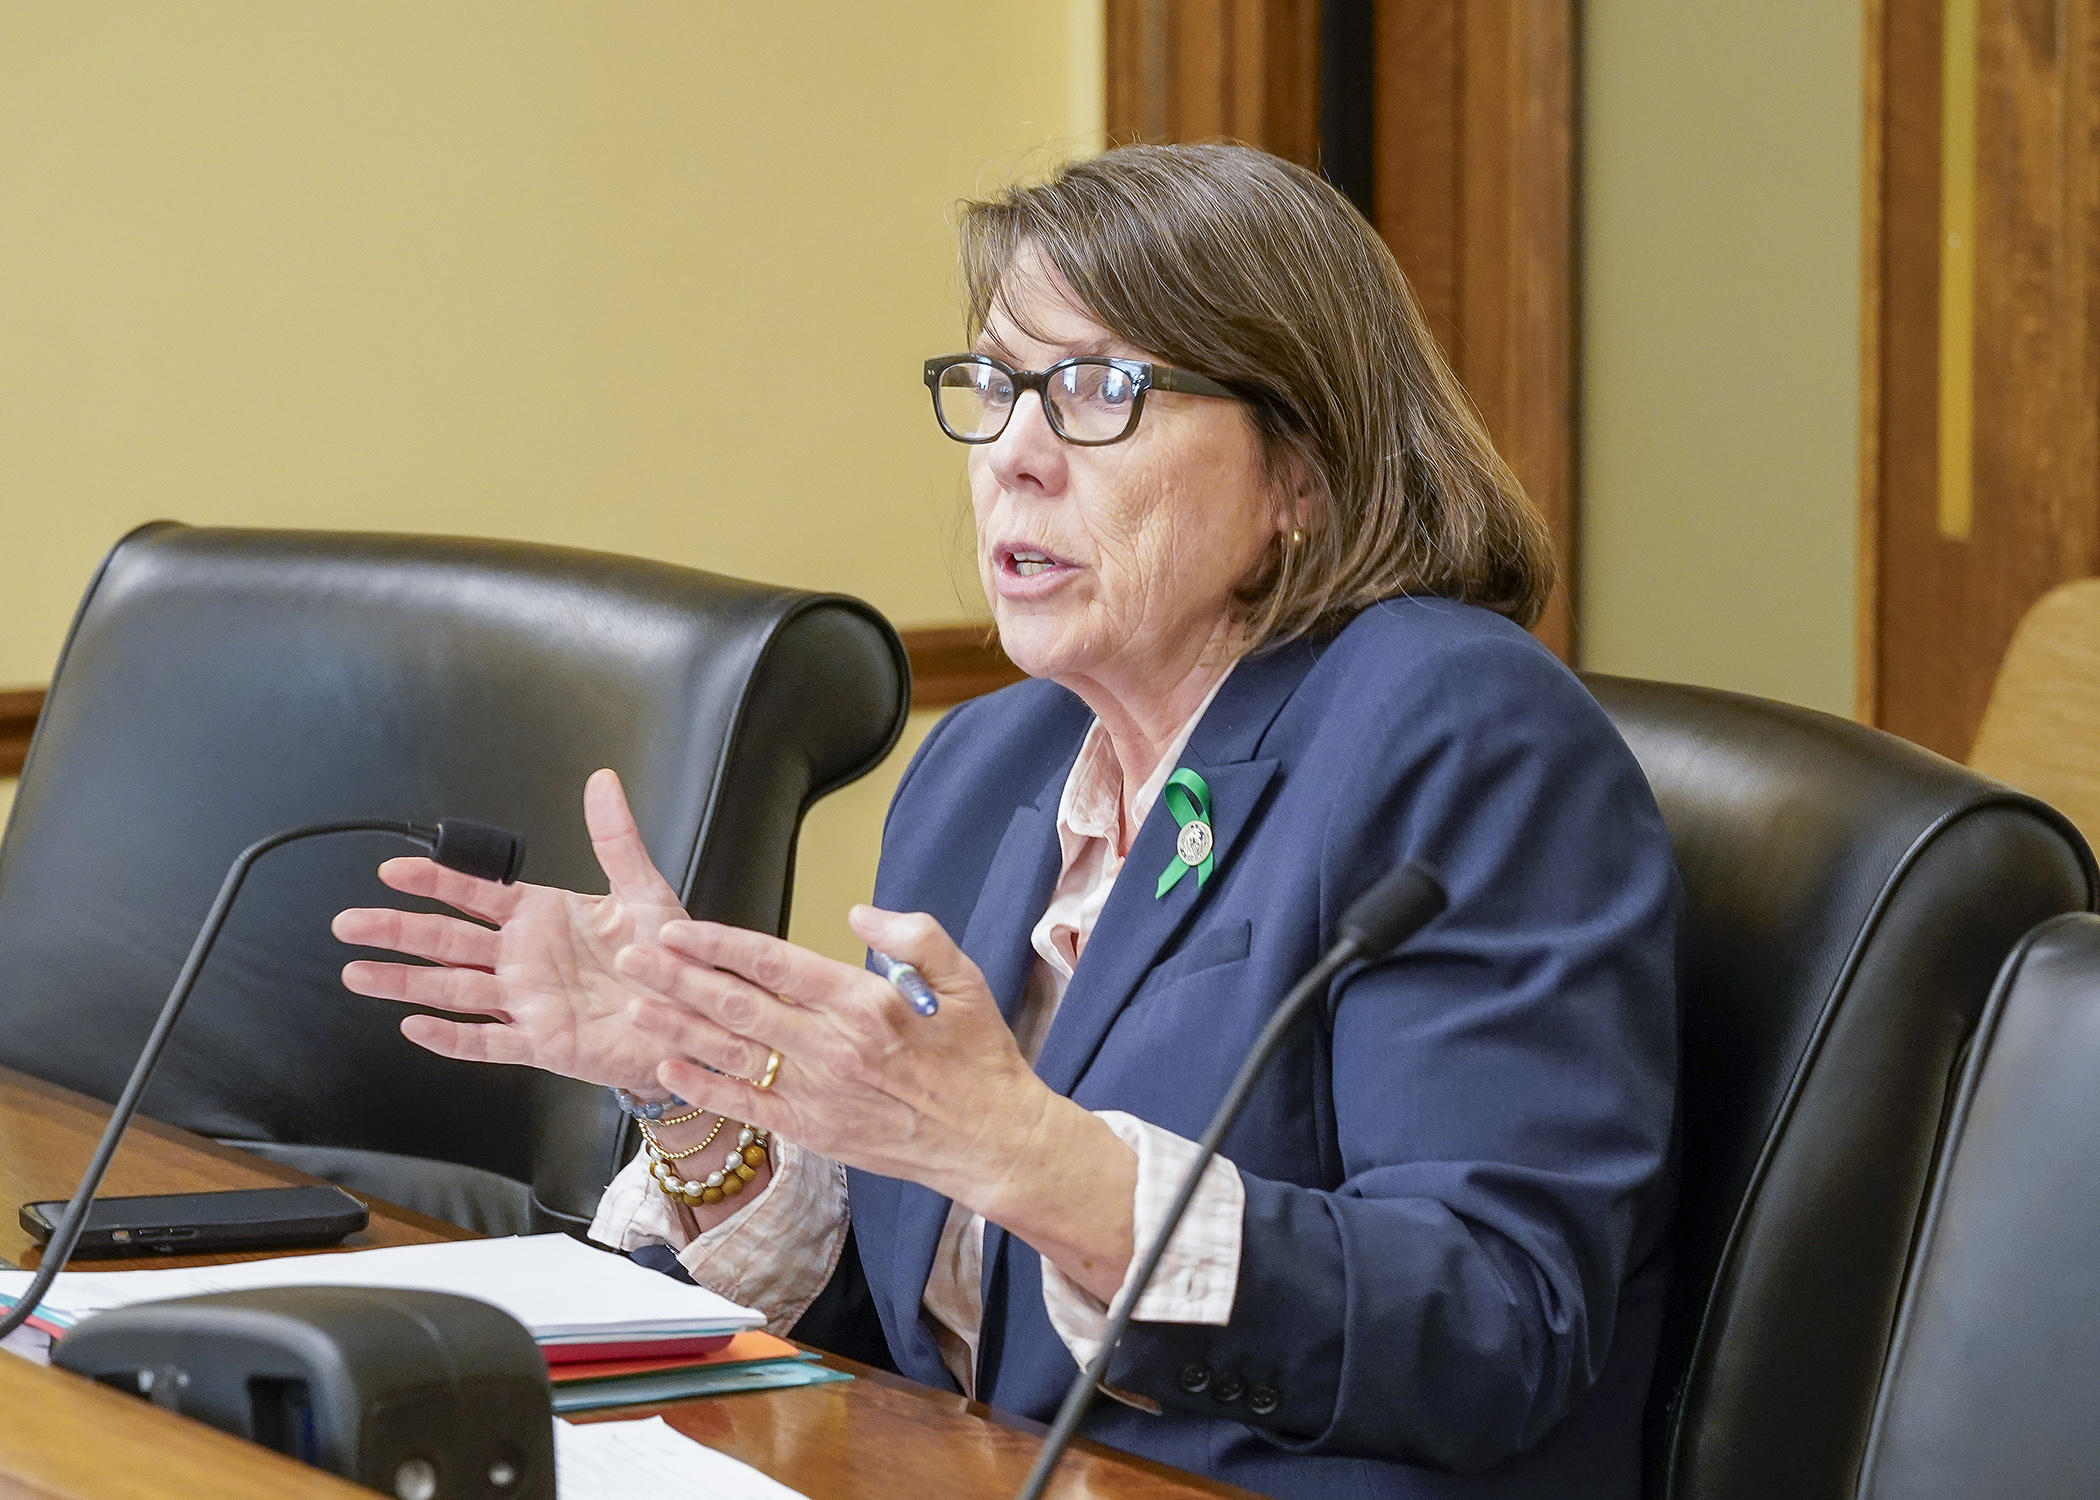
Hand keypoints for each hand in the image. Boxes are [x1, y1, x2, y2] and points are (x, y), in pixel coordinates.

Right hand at [331, 768, 690, 1091]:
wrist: (693, 1016)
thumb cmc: (667, 958)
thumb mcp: (644, 890)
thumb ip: (616, 837)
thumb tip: (602, 781)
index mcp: (542, 918)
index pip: (476, 894)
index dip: (435, 881)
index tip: (392, 870)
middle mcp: (524, 959)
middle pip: (448, 940)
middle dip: (396, 930)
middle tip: (348, 922)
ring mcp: (528, 1002)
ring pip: (454, 988)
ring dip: (405, 982)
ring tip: (357, 973)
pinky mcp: (543, 1042)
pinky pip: (489, 1041)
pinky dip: (454, 1035)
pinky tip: (417, 1026)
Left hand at [610, 908, 1135, 1279]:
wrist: (990, 1141)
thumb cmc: (979, 1061)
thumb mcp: (966, 981)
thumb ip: (915, 936)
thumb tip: (859, 914)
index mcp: (866, 1003)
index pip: (777, 965)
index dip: (721, 945)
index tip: (678, 928)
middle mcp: (833, 1048)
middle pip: (739, 1005)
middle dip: (677, 977)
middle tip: (630, 954)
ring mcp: (817, 1094)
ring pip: (732, 1053)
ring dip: (677, 1026)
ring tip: (632, 1002)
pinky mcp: (812, 1131)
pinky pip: (746, 1106)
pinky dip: (703, 1088)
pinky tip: (667, 1068)